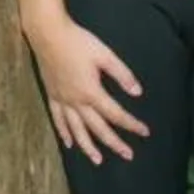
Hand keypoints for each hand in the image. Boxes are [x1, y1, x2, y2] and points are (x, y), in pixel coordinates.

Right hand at [28, 16, 147, 163]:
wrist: (48, 34)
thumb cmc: (78, 41)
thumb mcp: (105, 55)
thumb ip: (122, 74)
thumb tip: (138, 92)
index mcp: (92, 92)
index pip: (116, 114)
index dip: (131, 124)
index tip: (144, 132)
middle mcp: (77, 101)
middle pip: (98, 128)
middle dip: (114, 143)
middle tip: (128, 155)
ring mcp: (63, 100)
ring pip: (76, 130)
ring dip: (88, 146)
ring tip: (98, 160)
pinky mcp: (52, 95)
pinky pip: (58, 120)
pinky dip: (64, 133)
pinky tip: (69, 144)